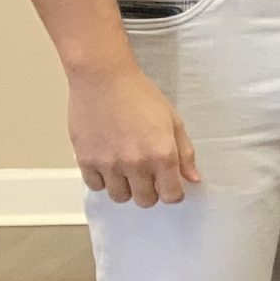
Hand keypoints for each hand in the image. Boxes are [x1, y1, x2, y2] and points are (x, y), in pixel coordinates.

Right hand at [70, 62, 200, 207]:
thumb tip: (193, 179)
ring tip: (126, 170)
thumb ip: (185, 153)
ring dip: (126, 188)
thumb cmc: (141, 96)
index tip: (169, 184)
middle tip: (147, 176)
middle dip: (150, 192)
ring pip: (119, 197)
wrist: (104, 79)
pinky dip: (102, 180)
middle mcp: (136, 164)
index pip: (171, 196)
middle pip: (145, 201)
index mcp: (162, 155)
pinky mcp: (86, 160)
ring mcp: (109, 164)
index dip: (173, 193)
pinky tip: (108, 164)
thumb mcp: (173, 121)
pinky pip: (96, 186)